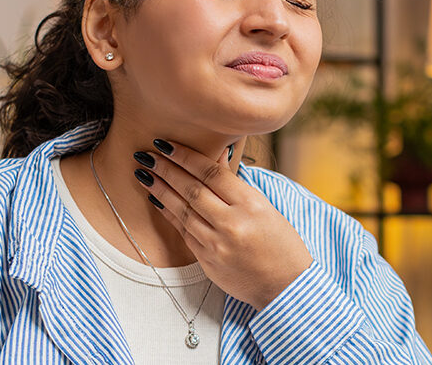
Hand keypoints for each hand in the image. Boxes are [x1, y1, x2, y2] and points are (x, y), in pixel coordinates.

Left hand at [132, 139, 313, 310]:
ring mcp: (217, 245)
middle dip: (166, 170)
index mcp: (251, 204)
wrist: (285, 287)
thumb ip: (235, 183)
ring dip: (160, 190)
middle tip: (148, 155)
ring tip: (145, 174)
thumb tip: (216, 154)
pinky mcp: (207, 262)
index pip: (211, 173)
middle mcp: (232, 223)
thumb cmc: (281, 244)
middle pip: (192, 190)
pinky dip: (169, 214)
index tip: (166, 144)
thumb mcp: (265, 207)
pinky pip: (183, 232)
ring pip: (182, 211)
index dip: (185, 156)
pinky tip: (157, 200)